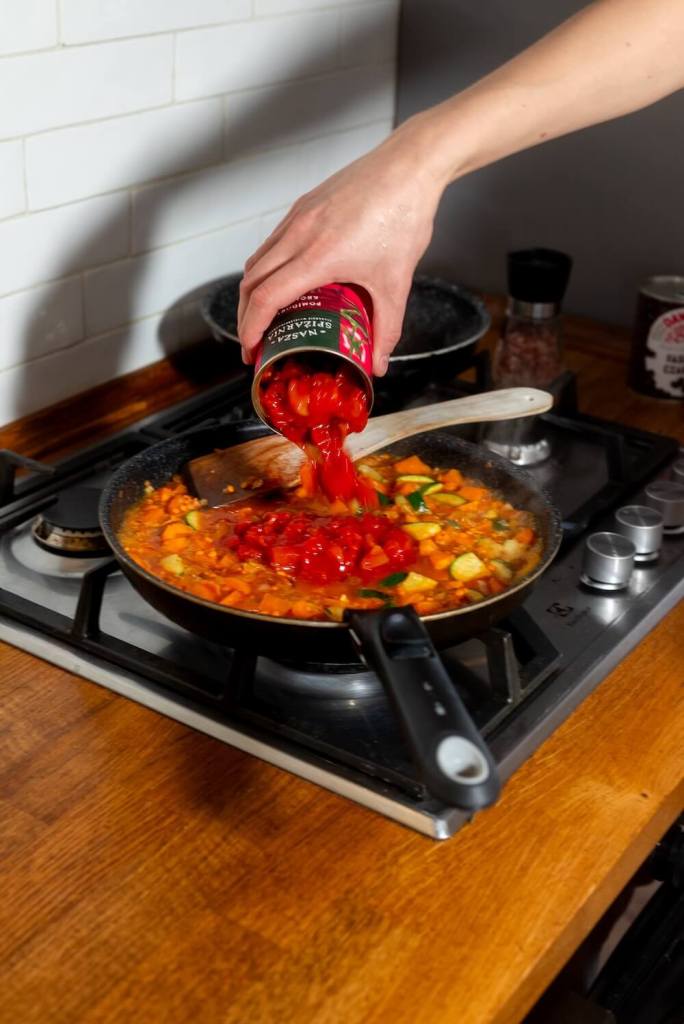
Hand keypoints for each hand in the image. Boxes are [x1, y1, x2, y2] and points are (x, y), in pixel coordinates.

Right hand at [237, 125, 444, 374]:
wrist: (410, 166)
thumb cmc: (404, 216)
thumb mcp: (396, 283)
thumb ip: (387, 328)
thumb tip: (380, 363)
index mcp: (318, 256)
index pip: (265, 298)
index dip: (251, 329)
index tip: (251, 352)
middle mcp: (299, 234)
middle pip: (250, 282)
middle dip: (245, 318)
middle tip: (254, 343)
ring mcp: (297, 217)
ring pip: (256, 261)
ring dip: (251, 293)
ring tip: (263, 317)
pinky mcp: (303, 206)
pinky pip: (271, 243)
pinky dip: (266, 268)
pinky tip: (282, 282)